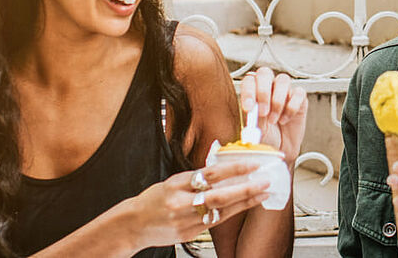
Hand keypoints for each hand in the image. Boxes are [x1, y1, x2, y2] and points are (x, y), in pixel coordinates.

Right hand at [122, 162, 269, 249]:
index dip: (235, 168)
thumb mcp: (172, 182)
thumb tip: (224, 168)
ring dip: (245, 201)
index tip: (254, 163)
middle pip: (219, 195)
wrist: (133, 224)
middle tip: (265, 180)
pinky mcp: (189, 233)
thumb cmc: (153, 200)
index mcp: (176, 184)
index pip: (211, 173)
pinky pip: (215, 222)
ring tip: (262, 193)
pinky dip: (232, 212)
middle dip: (246, 188)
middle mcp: (181, 202)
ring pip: (221, 211)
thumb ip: (196, 177)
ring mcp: (185, 220)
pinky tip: (244, 206)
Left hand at [239, 67, 308, 162]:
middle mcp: (268, 87)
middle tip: (263, 112)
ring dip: (277, 101)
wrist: (280, 149)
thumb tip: (254, 107)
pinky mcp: (299, 98)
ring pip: (283, 80)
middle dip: (263, 92)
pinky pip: (298, 93)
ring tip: (274, 119)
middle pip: (265, 73)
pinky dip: (292, 107)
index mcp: (253, 91)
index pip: (249, 80)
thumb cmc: (264, 137)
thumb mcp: (254, 130)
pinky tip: (285, 119)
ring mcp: (284, 91)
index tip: (249, 108)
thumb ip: (253, 117)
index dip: (248, 92)